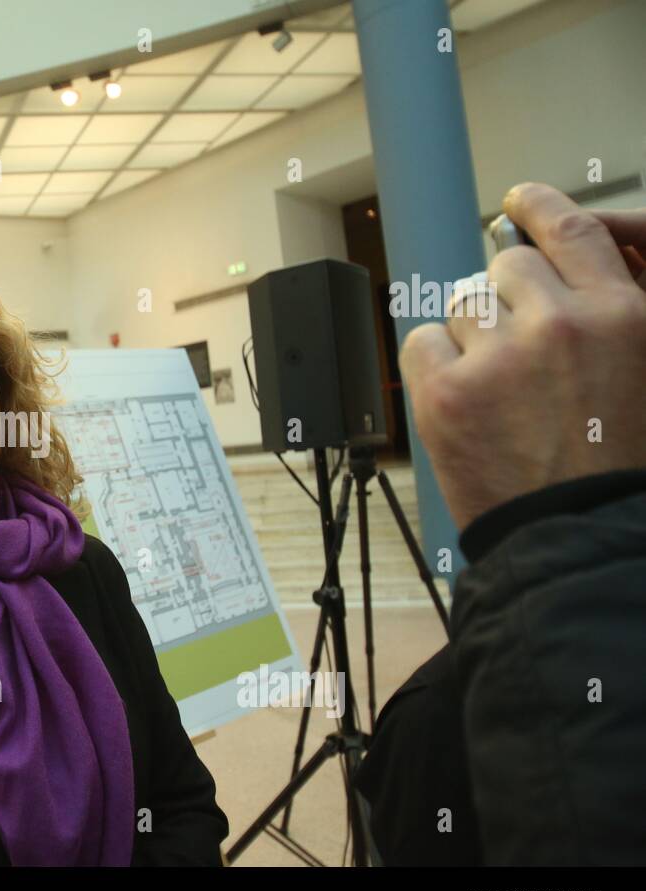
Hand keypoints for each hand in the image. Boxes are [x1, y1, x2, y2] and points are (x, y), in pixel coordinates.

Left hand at [399, 182, 645, 530]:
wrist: (574, 536)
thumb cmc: (610, 463)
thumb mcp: (639, 372)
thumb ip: (603, 312)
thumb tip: (550, 263)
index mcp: (622, 314)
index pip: (571, 229)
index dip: (539, 206)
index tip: (517, 199)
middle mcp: (561, 324)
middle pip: (505, 266)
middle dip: (506, 300)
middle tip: (515, 352)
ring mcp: (498, 356)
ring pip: (462, 305)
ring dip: (472, 338)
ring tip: (498, 393)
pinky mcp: (445, 391)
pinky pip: (421, 341)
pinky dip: (435, 366)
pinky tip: (462, 401)